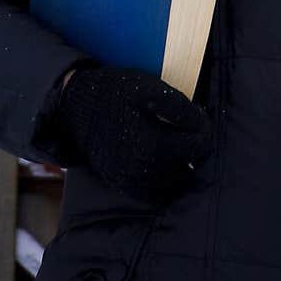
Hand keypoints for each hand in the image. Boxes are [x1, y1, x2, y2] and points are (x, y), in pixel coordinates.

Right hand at [53, 64, 211, 204]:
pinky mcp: (125, 186)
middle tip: (187, 126)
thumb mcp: (147, 88)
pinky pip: (158, 192)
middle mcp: (144, 170)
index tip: (198, 116)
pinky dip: (166, 177)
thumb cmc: (115, 94)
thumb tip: (200, 122)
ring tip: (174, 139)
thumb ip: (177, 106)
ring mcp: (134, 182)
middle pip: (189, 162)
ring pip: (176, 178)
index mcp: (152, 145)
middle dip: (193, 144)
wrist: (78, 110)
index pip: (198, 144)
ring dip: (182, 161)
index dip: (203, 127)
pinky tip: (163, 159)